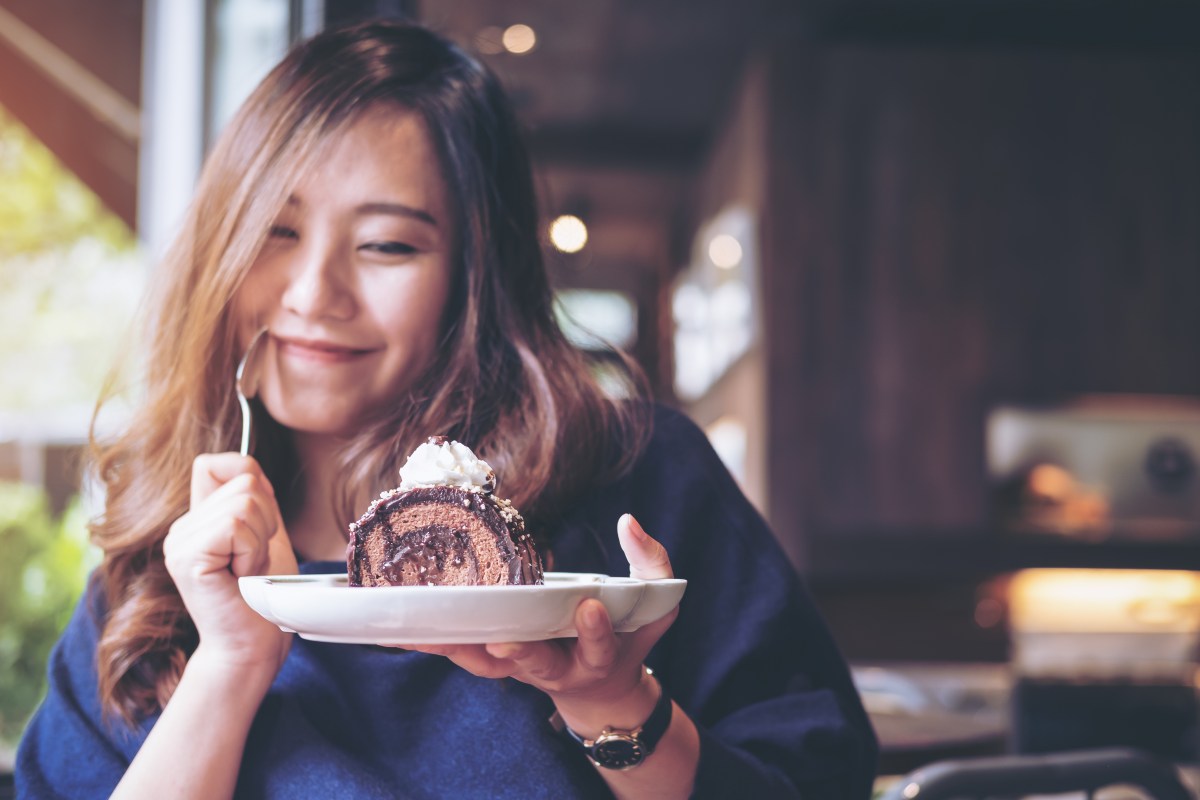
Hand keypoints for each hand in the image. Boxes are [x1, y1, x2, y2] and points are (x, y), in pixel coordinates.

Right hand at [163, 453, 296, 680]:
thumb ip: (256, 502)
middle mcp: (181, 528)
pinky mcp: (187, 557)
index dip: (248, 479)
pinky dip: (252, 552)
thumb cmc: (263, 598)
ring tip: (247, 572)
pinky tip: (241, 578)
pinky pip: (236, 526)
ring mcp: (179, 542)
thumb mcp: (265, 537)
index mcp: (198, 521)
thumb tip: (247, 465)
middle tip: (254, 563)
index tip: (260, 525)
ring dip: (261, 541)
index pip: (216, 464)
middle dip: (267, 522)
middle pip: (244, 481)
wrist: (252, 647)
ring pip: (244, 502)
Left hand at [401, 514, 676, 726]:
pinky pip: (463, 652)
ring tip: (425, 633)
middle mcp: (556, 668)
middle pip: (536, 665)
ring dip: (459, 649)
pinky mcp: (494, 659)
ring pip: (488, 664)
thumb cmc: (630, 637)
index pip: (599, 646)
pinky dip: (434, 641)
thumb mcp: (656, 602)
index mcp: (599, 657)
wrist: (602, 688)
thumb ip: (652, 563)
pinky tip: (400, 627)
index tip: (591, 607)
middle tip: (505, 643)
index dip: (595, 631)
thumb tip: (629, 521)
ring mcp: (520, 667)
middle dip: (522, 654)